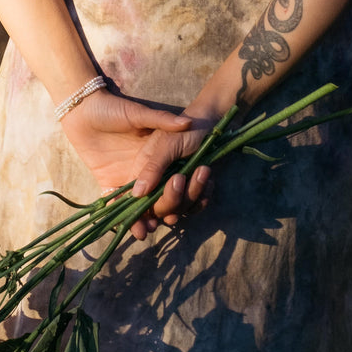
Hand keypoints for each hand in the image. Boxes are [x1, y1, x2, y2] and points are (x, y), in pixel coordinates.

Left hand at [60, 92, 210, 239]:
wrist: (83, 107)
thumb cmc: (113, 107)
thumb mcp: (138, 113)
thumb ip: (161, 120)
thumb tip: (186, 123)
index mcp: (156, 154)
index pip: (171, 178)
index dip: (178, 192)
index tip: (181, 203)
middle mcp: (144, 169)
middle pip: (157, 196)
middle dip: (161, 210)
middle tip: (161, 220)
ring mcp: (126, 177)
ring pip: (138, 204)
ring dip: (141, 218)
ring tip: (144, 231)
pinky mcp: (107, 180)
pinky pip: (115, 201)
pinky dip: (119, 213)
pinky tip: (123, 225)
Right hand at [129, 119, 214, 239]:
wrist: (214, 121)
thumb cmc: (188, 129)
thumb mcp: (167, 145)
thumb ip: (152, 168)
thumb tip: (136, 195)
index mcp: (145, 171)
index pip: (136, 202)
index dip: (137, 218)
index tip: (143, 231)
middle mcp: (159, 182)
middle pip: (161, 209)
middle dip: (172, 198)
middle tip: (181, 178)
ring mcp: (177, 186)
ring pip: (181, 208)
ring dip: (193, 193)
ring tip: (203, 171)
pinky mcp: (194, 187)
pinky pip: (197, 205)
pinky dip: (204, 196)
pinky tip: (210, 180)